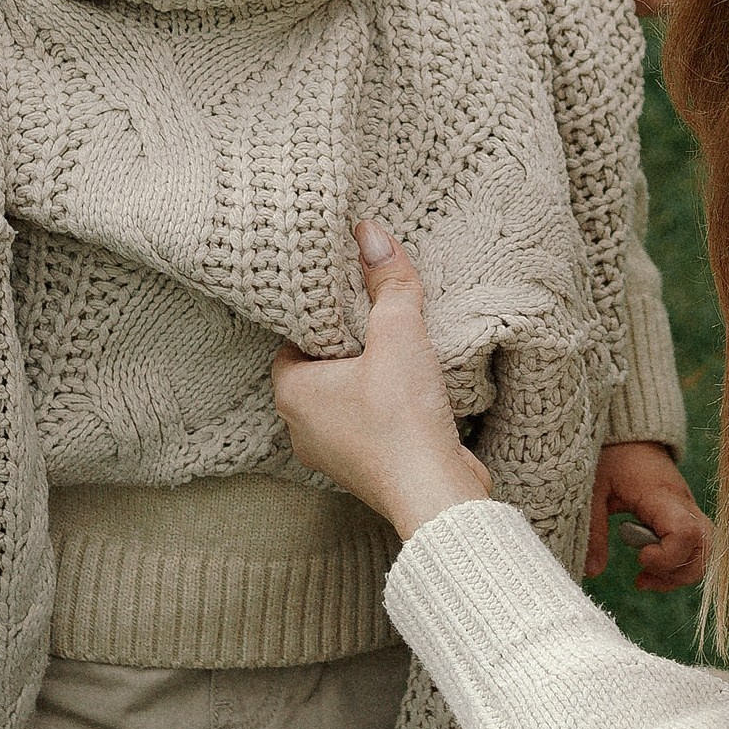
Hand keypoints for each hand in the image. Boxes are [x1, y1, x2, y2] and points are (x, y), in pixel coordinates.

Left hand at [271, 225, 492, 542]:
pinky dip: (383, 407)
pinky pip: (366, 424)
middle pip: (317, 369)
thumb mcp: (398, 336)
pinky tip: (409, 389)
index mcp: (292, 393)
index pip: (291, 340)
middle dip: (345, 345)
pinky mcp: (366, 469)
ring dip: (366, 378)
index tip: (345, 296)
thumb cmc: (403, 420)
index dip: (318, 316)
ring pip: (343, 399)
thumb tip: (370, 233)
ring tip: (394, 348)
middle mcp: (301, 428)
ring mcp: (333, 454)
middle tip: (372, 315)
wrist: (436, 495)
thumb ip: (387, 283)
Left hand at [586, 441, 712, 589]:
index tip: (639, 557)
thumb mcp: (594, 491)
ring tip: (644, 579)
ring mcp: (688, 510)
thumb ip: (594, 531)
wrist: (630, 434)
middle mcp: (683, 504)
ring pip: (705, 550)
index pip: (686, 532)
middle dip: (677, 572)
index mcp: (662, 496)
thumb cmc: (612, 456)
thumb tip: (592, 572)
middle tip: (642, 577)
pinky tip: (651, 567)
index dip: (668, 556)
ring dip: (678, 573)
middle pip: (705, 547)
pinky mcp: (685, 515)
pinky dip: (679, 563)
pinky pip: (696, 546)